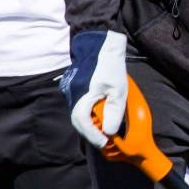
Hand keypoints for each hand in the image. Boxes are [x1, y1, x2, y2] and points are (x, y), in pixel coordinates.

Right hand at [60, 30, 128, 146]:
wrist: (101, 45)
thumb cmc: (110, 66)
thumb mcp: (118, 89)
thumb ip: (114, 111)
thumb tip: (109, 132)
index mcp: (82, 94)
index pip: (82, 122)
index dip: (92, 135)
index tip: (104, 143)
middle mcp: (72, 94)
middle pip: (78, 121)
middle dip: (91, 132)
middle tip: (105, 139)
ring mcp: (70, 90)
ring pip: (78, 114)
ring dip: (90, 124)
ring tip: (104, 128)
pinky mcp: (73, 88)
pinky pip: (79, 106)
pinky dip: (88, 114)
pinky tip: (99, 114)